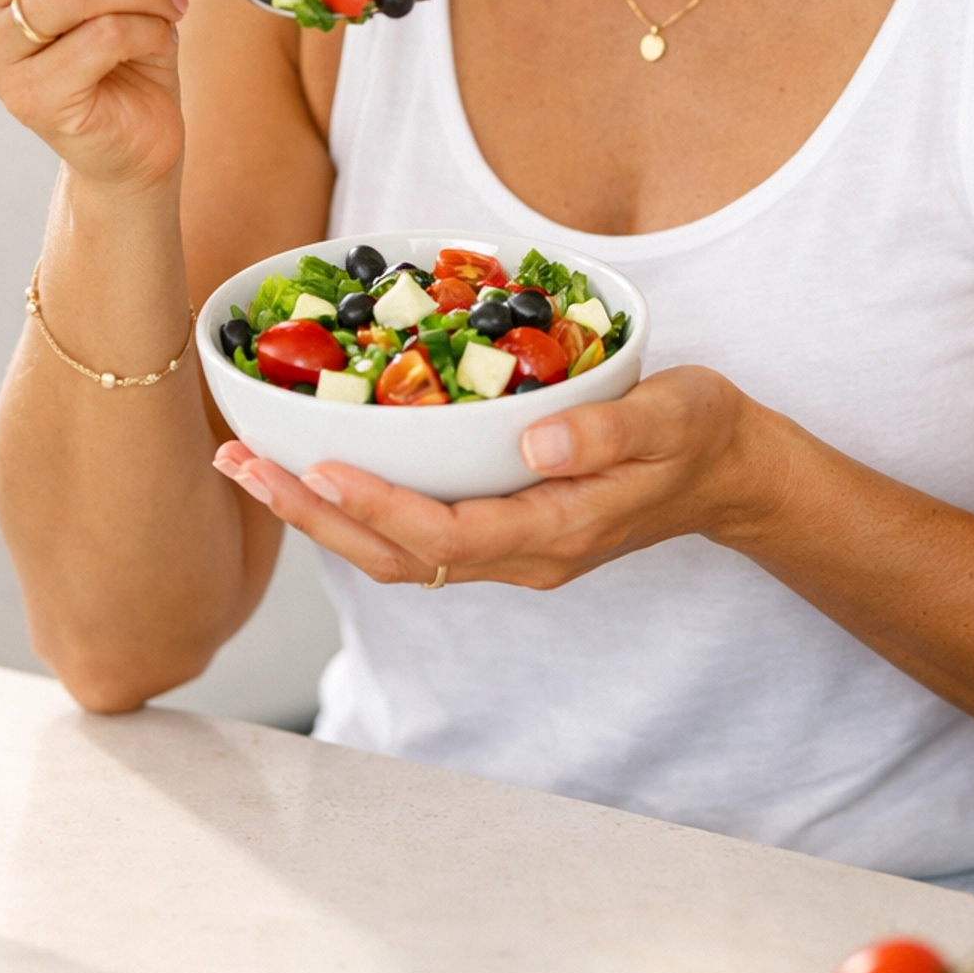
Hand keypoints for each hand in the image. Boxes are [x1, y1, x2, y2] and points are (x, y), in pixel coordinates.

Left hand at [212, 366, 776, 588]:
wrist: (731, 474)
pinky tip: (314, 471)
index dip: (377, 506)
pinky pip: (413, 533)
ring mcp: (509, 547)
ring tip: (251, 466)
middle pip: (397, 556)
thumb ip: (605, 430)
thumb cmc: (701, 435)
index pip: (448, 536)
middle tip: (242, 466)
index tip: (316, 467)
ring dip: (319, 514)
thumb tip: (532, 444)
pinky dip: (355, 507)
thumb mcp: (672, 416)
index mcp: (557, 531)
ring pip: (395, 552)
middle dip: (314, 515)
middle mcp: (522, 553)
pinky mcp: (502, 527)